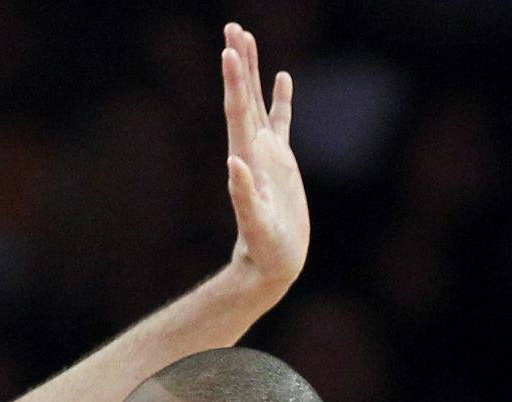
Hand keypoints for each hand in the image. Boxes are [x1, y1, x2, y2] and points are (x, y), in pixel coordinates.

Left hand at [222, 22, 307, 296]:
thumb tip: (235, 164)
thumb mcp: (255, 225)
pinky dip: (281, 98)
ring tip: (246, 38)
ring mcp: (266, 154)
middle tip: (232, 28)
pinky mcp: (281, 163)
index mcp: (246, 159)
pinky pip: (281, 122)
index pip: (237, 111)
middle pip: (242, 98)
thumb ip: (244, 196)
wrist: (269, 265)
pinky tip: (283, 77)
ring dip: (251, 71)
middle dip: (238, 63)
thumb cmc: (263, 251)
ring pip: (257, 102)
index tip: (228, 49)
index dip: (234, 81)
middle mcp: (252, 150)